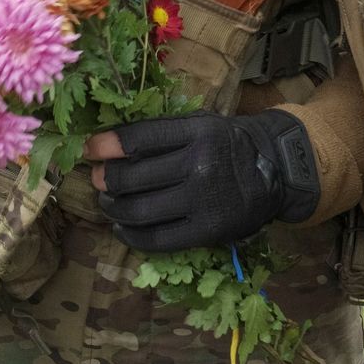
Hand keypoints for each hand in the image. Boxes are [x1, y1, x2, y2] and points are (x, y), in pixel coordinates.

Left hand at [88, 110, 319, 252]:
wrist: (274, 172)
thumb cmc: (227, 145)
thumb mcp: (202, 124)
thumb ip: (162, 132)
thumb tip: (108, 145)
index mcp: (198, 132)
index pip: (140, 138)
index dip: (107, 145)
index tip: (89, 148)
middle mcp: (199, 165)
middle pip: (133, 176)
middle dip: (106, 179)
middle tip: (99, 179)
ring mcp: (202, 201)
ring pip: (139, 210)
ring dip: (113, 208)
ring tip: (108, 203)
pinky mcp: (205, 232)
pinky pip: (156, 239)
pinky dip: (130, 235)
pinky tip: (122, 227)